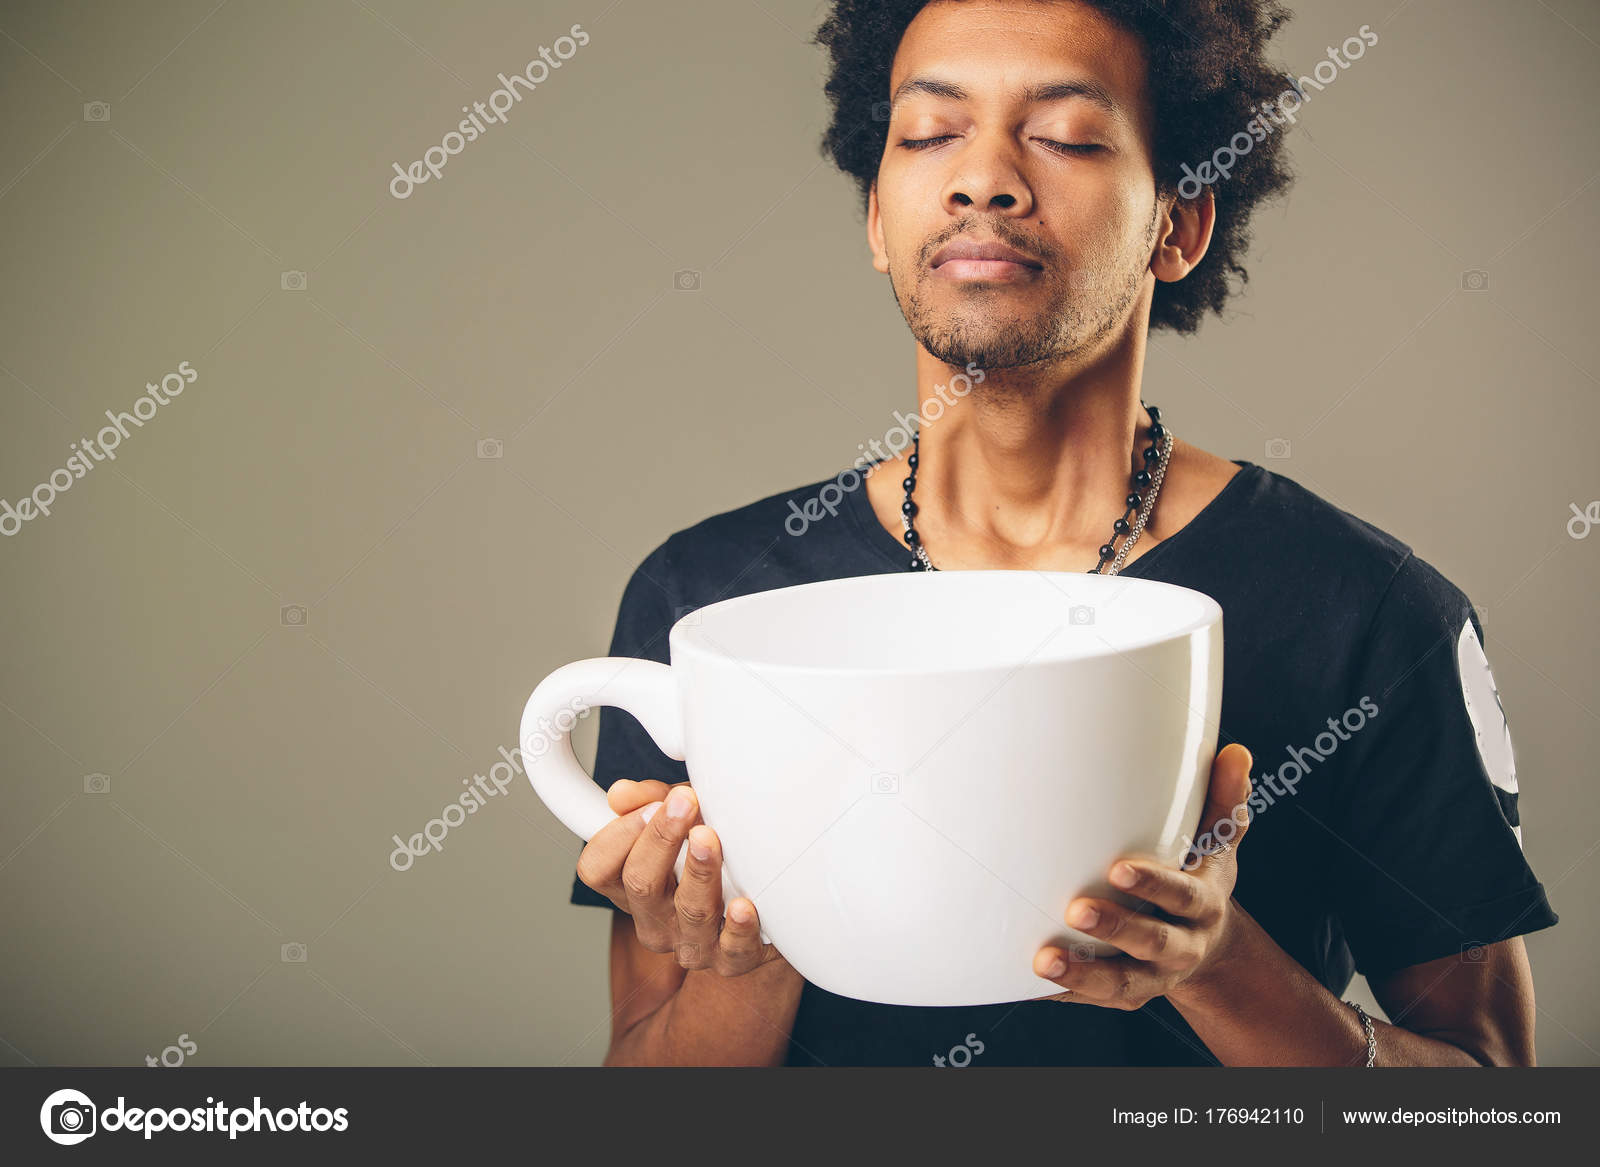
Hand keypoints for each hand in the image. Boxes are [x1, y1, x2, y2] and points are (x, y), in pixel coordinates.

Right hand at [575, 779, 781, 974]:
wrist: (762, 905)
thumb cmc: (714, 857)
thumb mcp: (681, 819)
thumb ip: (650, 802)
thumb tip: (621, 793)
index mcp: (632, 887)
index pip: (597, 869)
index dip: (617, 836)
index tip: (649, 804)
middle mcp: (655, 919)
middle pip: (641, 884)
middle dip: (661, 838)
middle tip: (684, 803)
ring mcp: (692, 942)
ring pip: (690, 910)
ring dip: (699, 870)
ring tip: (710, 837)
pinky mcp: (733, 958)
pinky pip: (734, 949)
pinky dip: (739, 927)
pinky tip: (743, 905)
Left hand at [1031, 743, 1253, 1007]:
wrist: (1207, 949)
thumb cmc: (1198, 878)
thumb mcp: (1217, 844)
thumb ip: (1224, 802)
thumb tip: (1236, 753)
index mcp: (1203, 904)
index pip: (1183, 895)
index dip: (1155, 885)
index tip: (1118, 869)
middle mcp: (1182, 945)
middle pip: (1151, 941)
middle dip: (1115, 928)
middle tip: (1075, 910)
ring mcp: (1153, 975)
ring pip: (1120, 982)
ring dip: (1083, 973)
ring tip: (1043, 961)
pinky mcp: (1124, 994)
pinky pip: (1093, 998)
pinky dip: (1064, 993)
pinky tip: (1027, 985)